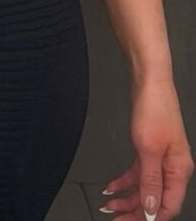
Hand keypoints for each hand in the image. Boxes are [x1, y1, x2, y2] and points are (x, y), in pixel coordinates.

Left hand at [100, 79, 193, 218]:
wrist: (149, 81)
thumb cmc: (154, 108)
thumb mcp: (149, 149)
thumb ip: (150, 181)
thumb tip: (152, 209)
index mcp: (179, 170)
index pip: (167, 206)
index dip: (149, 219)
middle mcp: (172, 167)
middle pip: (155, 200)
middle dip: (135, 212)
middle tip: (116, 219)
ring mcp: (161, 158)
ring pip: (145, 187)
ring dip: (127, 198)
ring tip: (110, 206)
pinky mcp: (149, 149)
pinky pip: (138, 173)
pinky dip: (125, 181)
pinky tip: (113, 186)